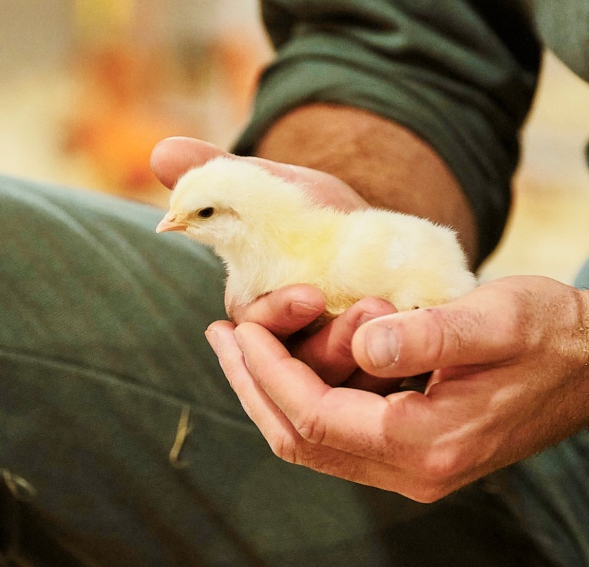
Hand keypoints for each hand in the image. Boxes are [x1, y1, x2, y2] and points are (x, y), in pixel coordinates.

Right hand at [152, 137, 395, 390]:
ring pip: (345, 386)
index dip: (278, 316)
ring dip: (371, 358)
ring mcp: (336, 372)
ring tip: (397, 312)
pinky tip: (425, 349)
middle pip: (302, 369)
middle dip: (334, 343)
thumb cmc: (315, 214)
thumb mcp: (273, 188)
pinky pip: (387, 392)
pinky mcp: (378, 381)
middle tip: (372, 306)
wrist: (377, 236)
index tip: (311, 294)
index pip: (255, 330)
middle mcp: (289, 353)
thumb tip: (162, 152)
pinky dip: (403, 371)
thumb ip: (222, 176)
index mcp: (255, 314)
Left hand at [204, 275, 588, 501]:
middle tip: (221, 333)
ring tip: (248, 335)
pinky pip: (342, 433)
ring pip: (316, 442)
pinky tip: (297, 352)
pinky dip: (308, 393)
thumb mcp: (495, 318)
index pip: (316, 418)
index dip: (268, 372)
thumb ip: (430, 334)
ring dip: (275, 390)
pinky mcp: (420, 454)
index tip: (237, 325)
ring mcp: (417, 470)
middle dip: (254, 386)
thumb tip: (365, 343)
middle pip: (303, 441)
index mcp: (429, 443)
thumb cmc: (554, 332)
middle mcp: (416, 472)